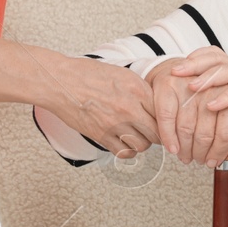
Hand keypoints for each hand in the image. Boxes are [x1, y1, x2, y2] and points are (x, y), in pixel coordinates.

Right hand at [41, 55, 159, 158]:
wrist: (60, 81)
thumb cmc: (87, 74)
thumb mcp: (122, 74)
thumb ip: (140, 90)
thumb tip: (156, 104)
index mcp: (137, 89)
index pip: (164, 112)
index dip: (167, 119)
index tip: (166, 123)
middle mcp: (129, 108)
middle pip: (157, 132)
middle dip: (158, 134)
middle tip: (154, 133)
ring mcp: (115, 124)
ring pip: (143, 145)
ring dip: (143, 143)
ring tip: (137, 136)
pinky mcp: (101, 136)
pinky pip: (124, 152)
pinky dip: (128, 151)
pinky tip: (125, 143)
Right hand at [146, 57, 227, 169]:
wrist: (183, 73)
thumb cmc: (211, 98)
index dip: (221, 149)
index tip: (215, 160)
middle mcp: (212, 85)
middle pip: (207, 131)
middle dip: (202, 152)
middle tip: (201, 161)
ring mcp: (189, 83)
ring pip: (186, 126)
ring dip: (185, 148)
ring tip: (186, 156)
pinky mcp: (168, 84)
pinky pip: (167, 116)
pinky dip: (168, 135)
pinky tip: (172, 147)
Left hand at [170, 47, 227, 167]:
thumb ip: (222, 124)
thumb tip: (197, 137)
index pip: (217, 58)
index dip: (197, 59)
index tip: (178, 68)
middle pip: (219, 59)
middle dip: (195, 64)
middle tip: (176, 72)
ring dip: (208, 78)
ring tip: (191, 87)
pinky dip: (227, 97)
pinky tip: (212, 105)